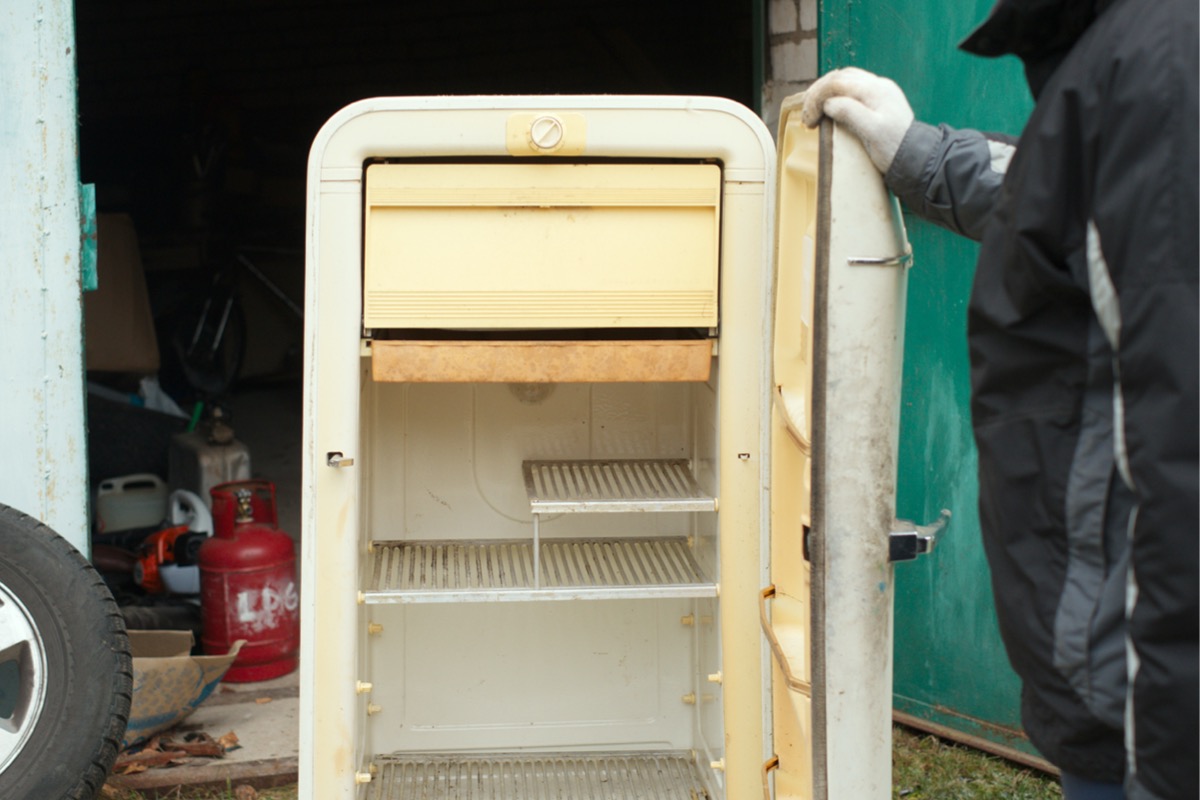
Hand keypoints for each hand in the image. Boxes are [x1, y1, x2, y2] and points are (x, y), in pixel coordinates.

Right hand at [800, 67, 914, 173]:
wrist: (916, 158)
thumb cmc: (894, 148)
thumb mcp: (872, 132)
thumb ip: (851, 112)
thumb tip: (829, 103)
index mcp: (875, 90)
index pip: (836, 82)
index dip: (816, 98)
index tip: (808, 120)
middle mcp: (878, 85)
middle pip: (839, 77)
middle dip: (818, 93)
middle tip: (806, 114)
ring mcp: (879, 91)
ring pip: (846, 80)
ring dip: (826, 92)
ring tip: (814, 110)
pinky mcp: (879, 100)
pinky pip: (853, 89)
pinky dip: (837, 95)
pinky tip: (830, 108)